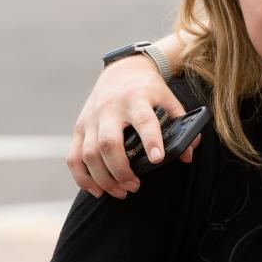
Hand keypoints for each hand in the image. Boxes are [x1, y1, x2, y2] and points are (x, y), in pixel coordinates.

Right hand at [67, 56, 196, 197]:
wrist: (122, 69)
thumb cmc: (148, 89)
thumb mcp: (169, 99)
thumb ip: (181, 124)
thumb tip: (188, 155)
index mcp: (136, 99)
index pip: (143, 120)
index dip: (150, 140)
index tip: (157, 159)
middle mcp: (110, 108)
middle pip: (109, 143)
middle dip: (121, 170)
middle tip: (135, 186)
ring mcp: (91, 119)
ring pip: (89, 154)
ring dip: (104, 179)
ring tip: (121, 191)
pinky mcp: (79, 127)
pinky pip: (74, 157)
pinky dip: (82, 178)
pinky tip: (97, 190)